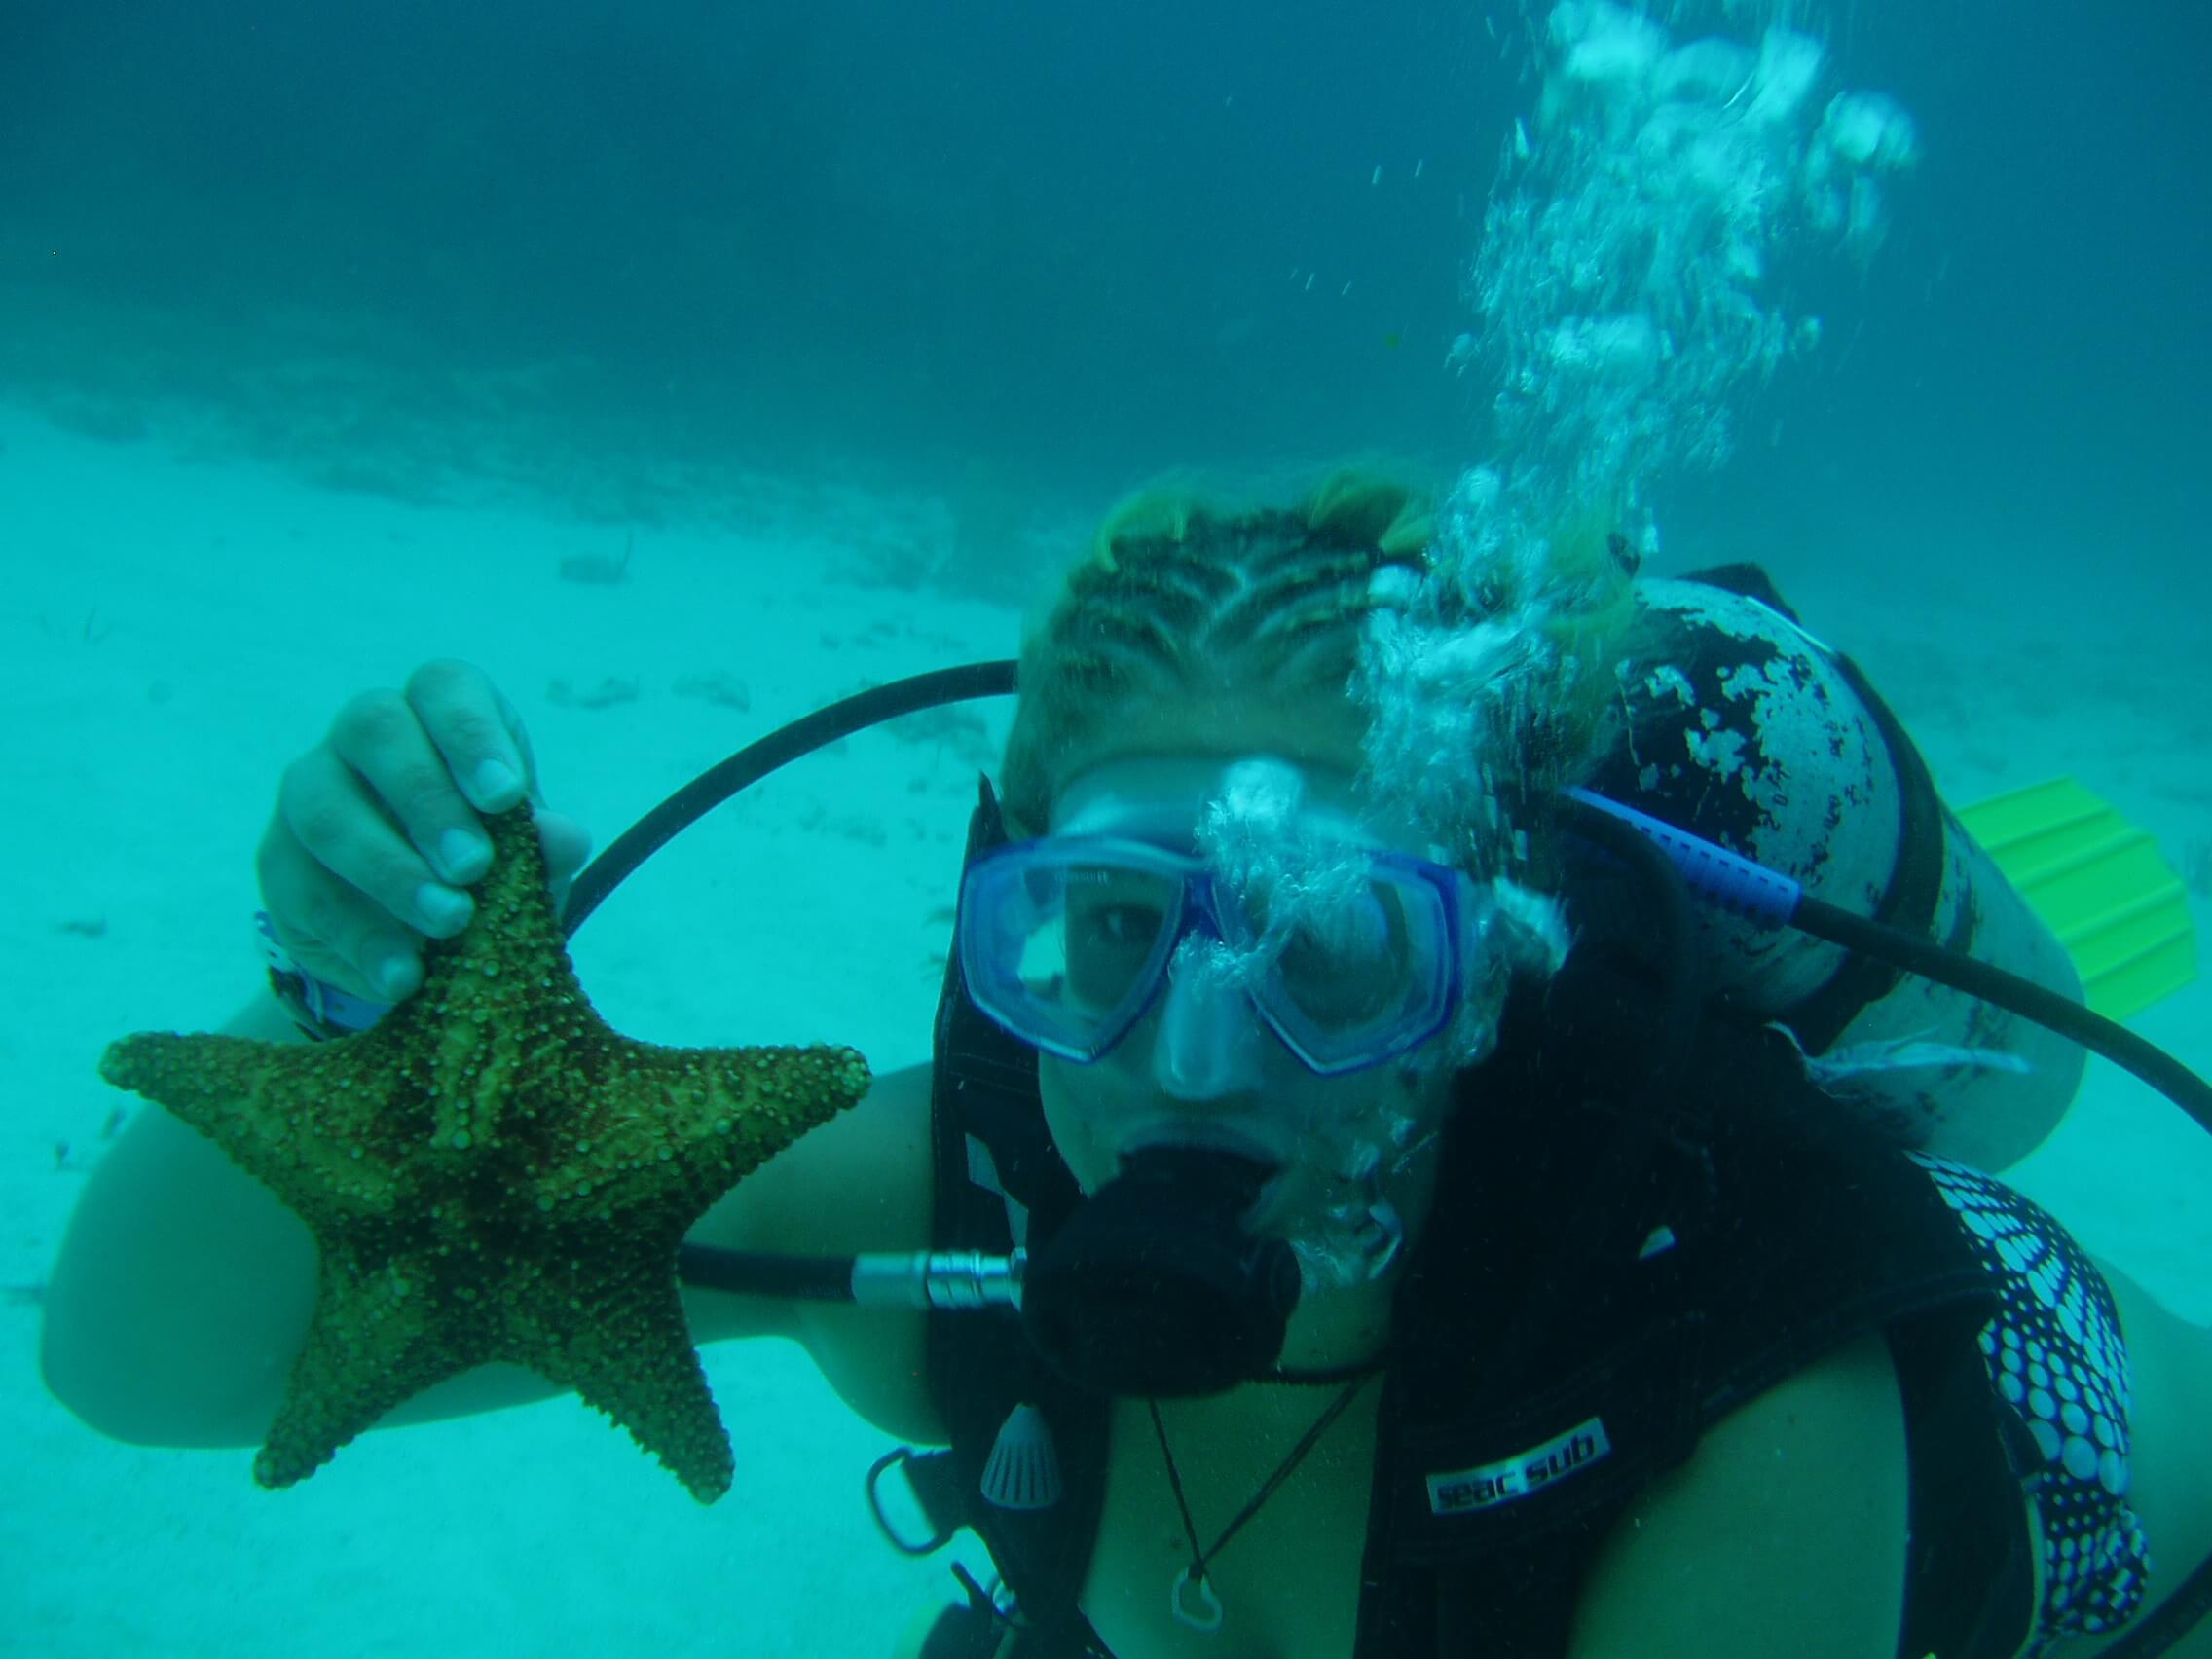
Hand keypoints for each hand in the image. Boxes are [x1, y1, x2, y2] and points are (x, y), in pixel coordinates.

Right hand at [257, 660, 591, 1003]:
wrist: (417, 933)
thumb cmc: (487, 866)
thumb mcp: (527, 858)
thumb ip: (545, 847)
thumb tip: (564, 837)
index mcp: (437, 715)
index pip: (444, 688)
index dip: (471, 733)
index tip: (505, 795)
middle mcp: (364, 737)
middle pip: (375, 731)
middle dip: (427, 800)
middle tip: (473, 867)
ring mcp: (310, 792)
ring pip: (328, 811)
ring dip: (391, 872)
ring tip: (449, 922)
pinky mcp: (279, 862)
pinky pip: (306, 892)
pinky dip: (361, 939)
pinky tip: (404, 974)